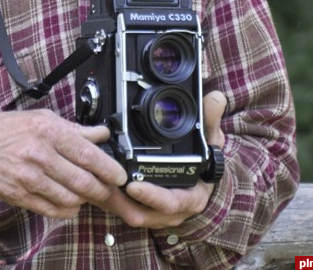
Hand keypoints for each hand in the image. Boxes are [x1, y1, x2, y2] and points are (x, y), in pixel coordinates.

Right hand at [0, 109, 126, 218]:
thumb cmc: (7, 130)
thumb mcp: (42, 119)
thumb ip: (74, 129)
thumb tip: (101, 133)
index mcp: (47, 132)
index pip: (86, 154)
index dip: (107, 168)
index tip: (119, 175)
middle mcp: (39, 155)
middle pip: (82, 180)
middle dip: (101, 188)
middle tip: (109, 188)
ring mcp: (28, 178)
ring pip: (69, 198)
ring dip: (83, 199)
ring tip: (85, 191)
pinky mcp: (20, 196)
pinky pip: (52, 210)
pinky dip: (67, 209)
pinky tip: (69, 201)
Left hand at [91, 90, 226, 228]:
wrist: (204, 180)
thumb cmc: (206, 162)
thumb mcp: (212, 139)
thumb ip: (211, 119)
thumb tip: (215, 99)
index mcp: (190, 197)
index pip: (170, 202)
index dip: (152, 197)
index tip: (134, 186)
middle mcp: (171, 209)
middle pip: (146, 212)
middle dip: (125, 202)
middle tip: (106, 187)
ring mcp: (156, 212)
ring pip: (131, 213)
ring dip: (115, 204)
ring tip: (97, 189)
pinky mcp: (142, 208)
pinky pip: (125, 209)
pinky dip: (112, 202)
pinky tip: (97, 189)